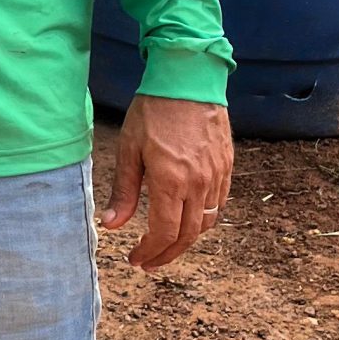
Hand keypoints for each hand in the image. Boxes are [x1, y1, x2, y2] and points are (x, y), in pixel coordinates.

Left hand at [100, 94, 232, 270]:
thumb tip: (112, 226)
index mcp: (171, 181)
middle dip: (166, 254)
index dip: (149, 253)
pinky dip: (203, 220)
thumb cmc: (153, 110)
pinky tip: (187, 219)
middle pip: (188, 236)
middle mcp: (198, 184)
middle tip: (148, 261)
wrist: (188, 78)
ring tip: (165, 244)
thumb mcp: (129, 149)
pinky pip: (218, 205)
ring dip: (185, 240)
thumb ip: (123, 191)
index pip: (164, 233)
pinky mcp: (226, 167)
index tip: (135, 259)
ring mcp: (216, 176)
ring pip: (206, 223)